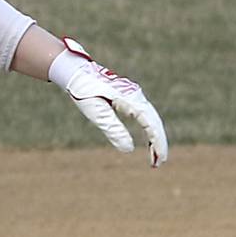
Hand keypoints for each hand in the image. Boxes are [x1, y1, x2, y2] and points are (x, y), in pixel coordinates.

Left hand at [49, 38, 167, 166]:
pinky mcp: (129, 99)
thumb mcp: (96, 112)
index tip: (160, 160)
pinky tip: (147, 142)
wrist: (76, 72)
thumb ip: (113, 130)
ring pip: (151, 119)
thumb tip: (129, 149)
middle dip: (159, 143)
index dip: (157, 142)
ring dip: (154, 138)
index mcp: (131, 99)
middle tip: (158, 163)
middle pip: (155, 122)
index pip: (151, 124)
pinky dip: (147, 130)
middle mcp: (136, 96)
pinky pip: (144, 116)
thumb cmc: (83, 90)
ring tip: (154, 158)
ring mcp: (134, 96)